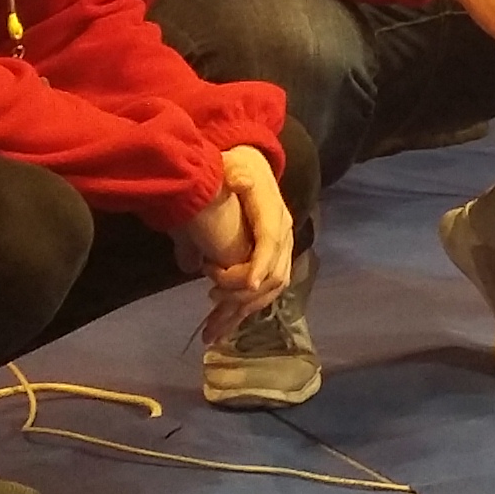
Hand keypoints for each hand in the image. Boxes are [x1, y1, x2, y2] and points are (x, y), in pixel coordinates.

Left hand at [198, 145, 295, 343]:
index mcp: (275, 216)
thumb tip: (235, 178)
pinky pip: (259, 294)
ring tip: (212, 329)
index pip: (272, 243)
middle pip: (273, 275)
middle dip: (244, 293)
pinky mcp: (266, 264)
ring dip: (240, 311)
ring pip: (268, 291)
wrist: (251, 166)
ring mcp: (277, 254)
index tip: (249, 284)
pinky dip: (240, 313)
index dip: (262, 264)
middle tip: (211, 299)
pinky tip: (220, 329)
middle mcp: (283, 239)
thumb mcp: (236, 164)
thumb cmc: (240, 167)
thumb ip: (236, 173)